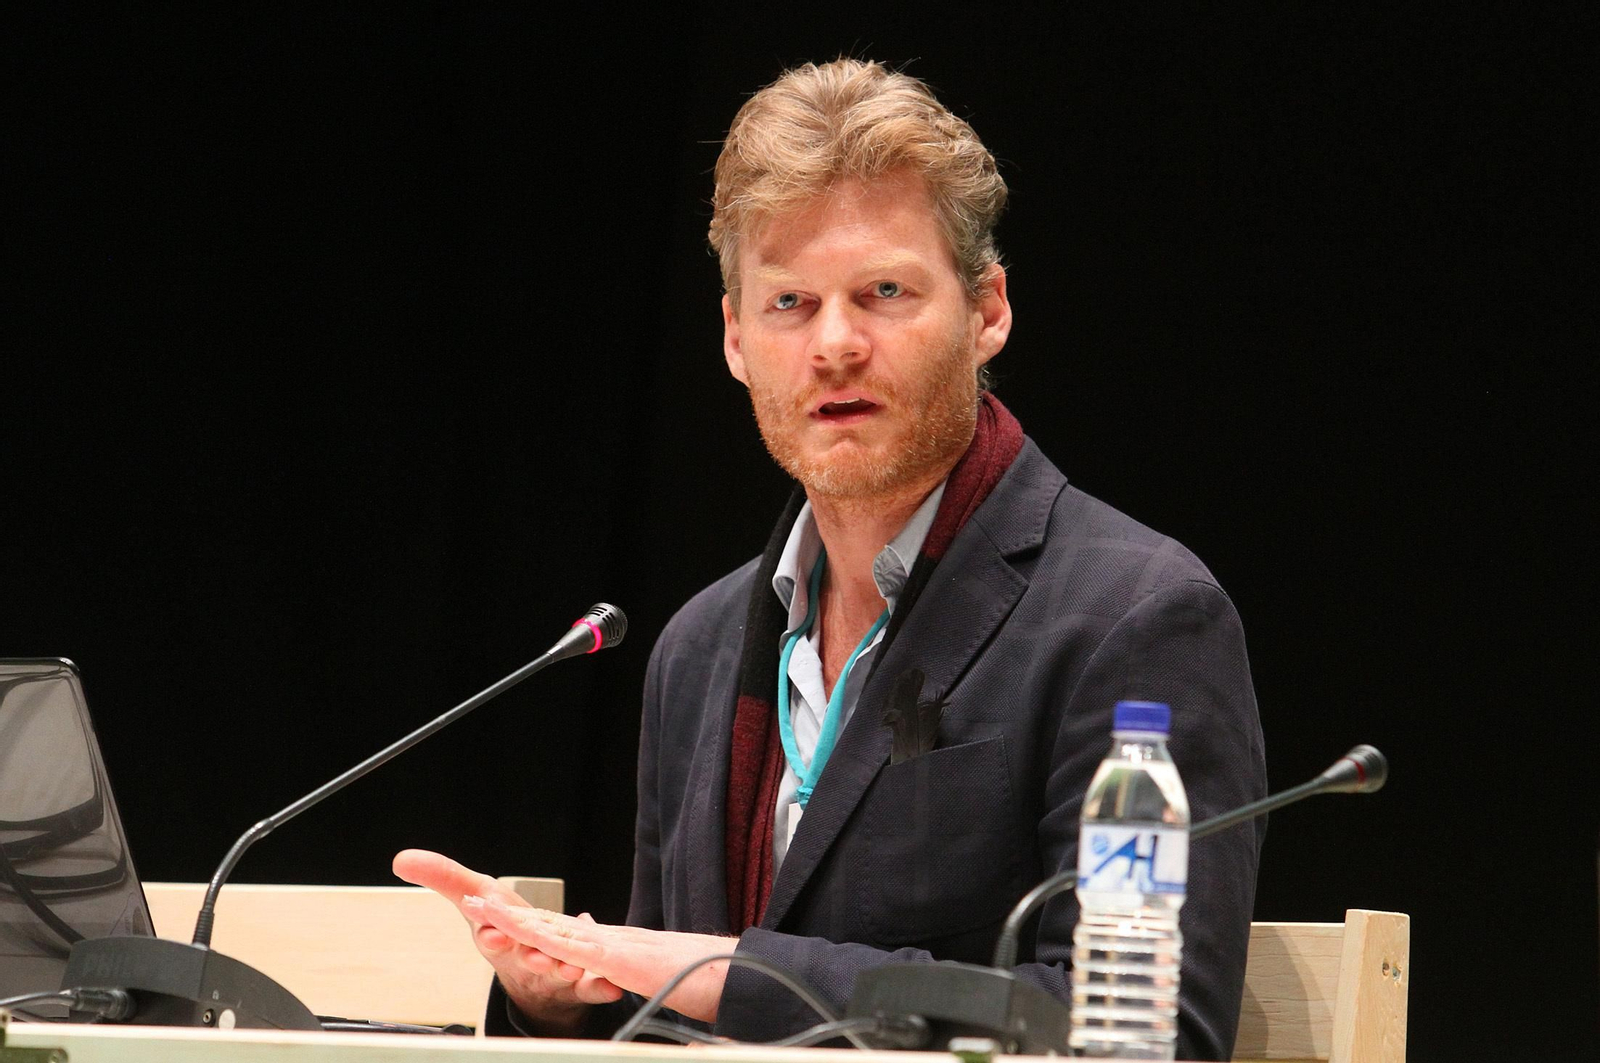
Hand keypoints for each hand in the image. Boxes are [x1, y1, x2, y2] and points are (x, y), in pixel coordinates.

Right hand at [392, 849, 622, 1029]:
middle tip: (534, 955)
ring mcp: (553, 973)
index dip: (491, 935)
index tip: (492, 933)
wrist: (533, 977)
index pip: (492, 936)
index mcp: (502, 939)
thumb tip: (401, 858)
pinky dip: (599, 989)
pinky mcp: (579, 985)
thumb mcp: (478, 899)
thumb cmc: (506, 932)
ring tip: (572, 969)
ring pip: (558, 974)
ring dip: (564, 971)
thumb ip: (445, 877)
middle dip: (529, 956)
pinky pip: (591, 989)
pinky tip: (610, 989)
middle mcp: (526, 958)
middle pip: (526, 957)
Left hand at [464, 893, 733, 1022]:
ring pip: (556, 931)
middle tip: (474, 900)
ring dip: (516, 919)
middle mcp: (616, 941)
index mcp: (622, 949)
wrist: (742, 976)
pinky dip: (544, 938)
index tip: (502, 913)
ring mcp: (618, 947)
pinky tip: (519, 932)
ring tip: (477, 905)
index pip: (570, 934)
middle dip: (513, 915)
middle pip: (555, 925)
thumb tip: (620, 970)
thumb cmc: (711, 981)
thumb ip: (640, 973)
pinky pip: (575, 948)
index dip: (535, 924)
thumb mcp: (663, 980)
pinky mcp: (622, 959)